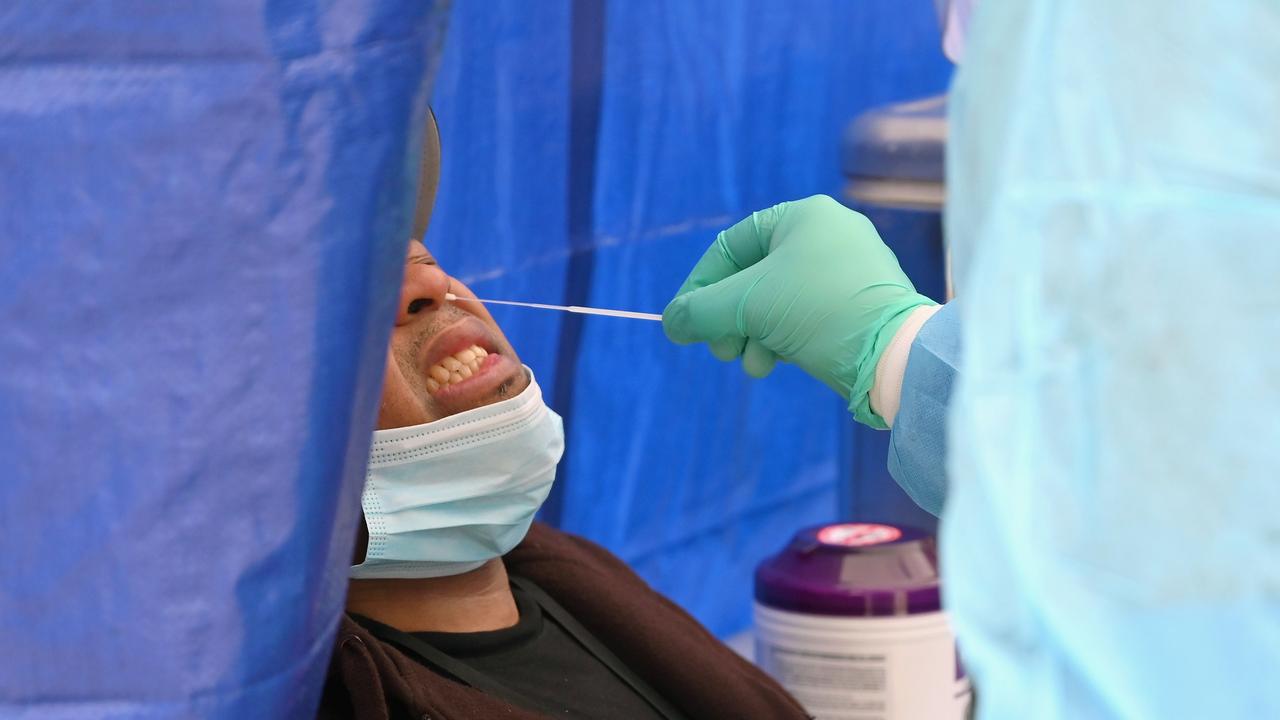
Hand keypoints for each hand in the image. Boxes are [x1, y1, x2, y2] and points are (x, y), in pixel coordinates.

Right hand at [662, 195, 934, 426]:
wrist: (895, 353)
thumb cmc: (818, 311)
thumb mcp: (747, 306)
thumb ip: (700, 310)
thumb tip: (672, 322)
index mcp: (803, 216)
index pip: (732, 246)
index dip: (701, 286)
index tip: (685, 322)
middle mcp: (828, 233)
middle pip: (754, 276)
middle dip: (730, 318)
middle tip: (721, 350)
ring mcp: (848, 268)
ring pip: (778, 300)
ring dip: (753, 335)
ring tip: (752, 364)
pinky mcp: (860, 302)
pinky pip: (806, 314)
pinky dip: (783, 337)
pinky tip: (775, 363)